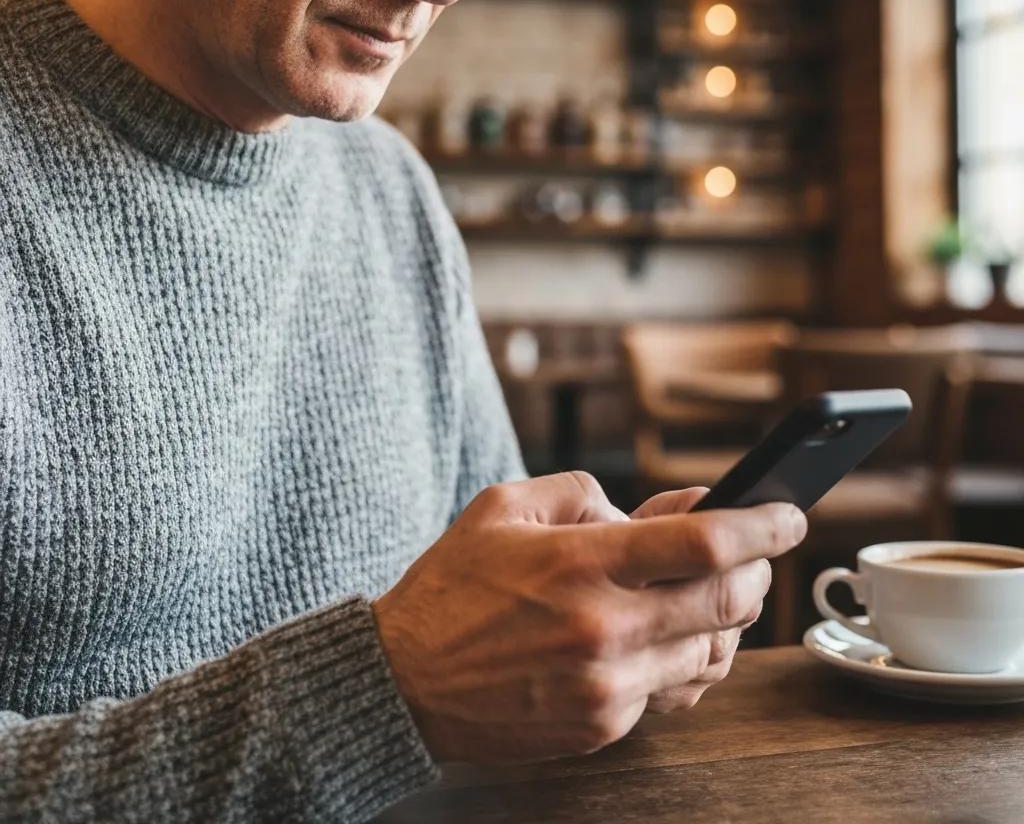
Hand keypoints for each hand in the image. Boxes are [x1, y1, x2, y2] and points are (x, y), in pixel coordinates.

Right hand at [373, 471, 805, 764]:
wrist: (405, 681)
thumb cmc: (453, 583)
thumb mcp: (506, 506)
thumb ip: (586, 493)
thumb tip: (655, 511)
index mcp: (581, 562)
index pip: (705, 543)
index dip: (762, 525)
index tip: (790, 513)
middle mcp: (604, 627)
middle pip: (728, 600)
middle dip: (756, 570)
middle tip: (751, 552)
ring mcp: (607, 685)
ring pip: (713, 653)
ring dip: (724, 617)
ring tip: (704, 591)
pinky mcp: (601, 725)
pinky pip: (674, 692)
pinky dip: (684, 659)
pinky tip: (663, 637)